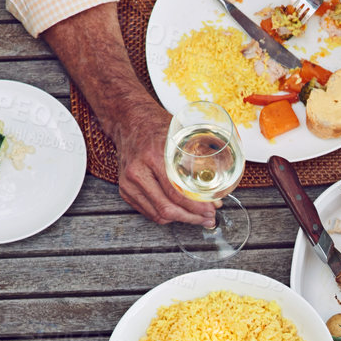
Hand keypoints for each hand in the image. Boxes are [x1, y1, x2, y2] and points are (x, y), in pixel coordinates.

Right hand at [112, 97, 213, 226]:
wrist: (129, 121)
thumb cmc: (156, 128)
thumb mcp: (181, 137)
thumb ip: (199, 161)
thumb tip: (215, 190)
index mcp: (153, 156)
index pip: (175, 192)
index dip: (195, 206)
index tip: (211, 210)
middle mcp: (137, 171)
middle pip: (166, 208)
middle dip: (192, 217)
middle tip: (208, 218)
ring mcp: (128, 183)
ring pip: (158, 214)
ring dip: (181, 219)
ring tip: (198, 218)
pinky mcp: (125, 190)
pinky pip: (148, 212)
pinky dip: (166, 216)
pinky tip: (180, 212)